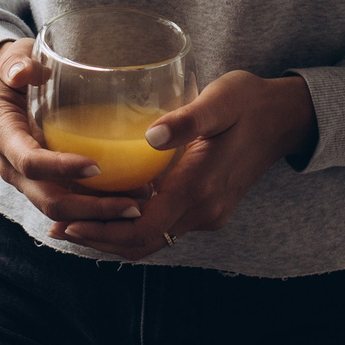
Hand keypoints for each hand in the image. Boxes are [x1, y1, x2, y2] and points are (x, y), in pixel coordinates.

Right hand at [0, 39, 155, 230]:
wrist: (9, 90)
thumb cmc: (17, 72)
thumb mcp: (13, 60)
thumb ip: (17, 64)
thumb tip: (24, 72)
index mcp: (6, 140)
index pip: (31, 163)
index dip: (61, 169)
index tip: (96, 167)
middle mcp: (15, 169)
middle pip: (50, 201)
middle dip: (90, 209)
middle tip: (132, 206)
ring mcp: (31, 183)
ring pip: (64, 212)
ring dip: (100, 216)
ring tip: (139, 207)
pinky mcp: (49, 185)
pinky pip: (73, 207)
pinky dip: (100, 210)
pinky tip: (133, 202)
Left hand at [51, 71, 316, 261]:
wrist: (285, 118)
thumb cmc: (248, 102)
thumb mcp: (220, 101)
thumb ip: (188, 119)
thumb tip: (152, 137)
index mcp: (201, 186)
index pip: (145, 227)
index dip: (104, 231)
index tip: (69, 222)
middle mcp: (205, 210)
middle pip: (143, 243)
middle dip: (99, 240)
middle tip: (59, 227)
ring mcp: (208, 213)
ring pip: (153, 241)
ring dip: (113, 237)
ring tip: (74, 224)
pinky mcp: (208, 208)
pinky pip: (165, 228)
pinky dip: (133, 227)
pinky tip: (109, 211)